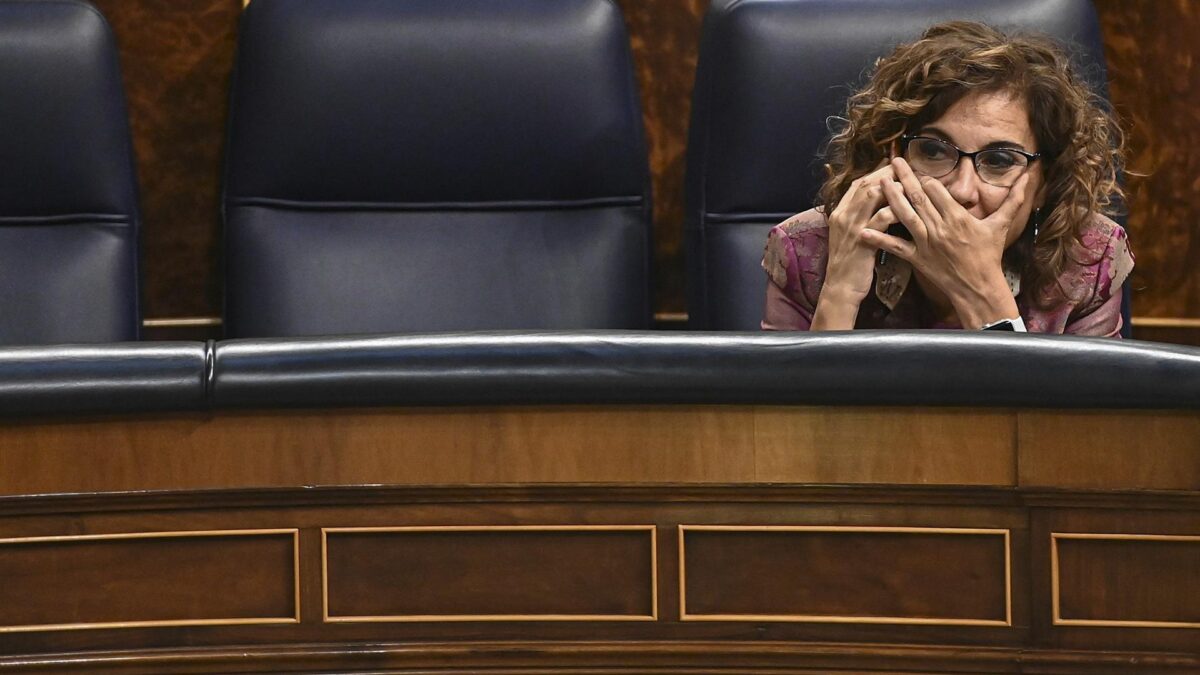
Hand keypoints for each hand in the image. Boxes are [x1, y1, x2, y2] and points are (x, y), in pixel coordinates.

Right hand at [812, 162, 898, 328]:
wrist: (841, 287)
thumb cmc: (850, 263)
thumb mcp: (849, 235)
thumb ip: (859, 218)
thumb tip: (879, 203)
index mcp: (840, 212)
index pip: (858, 183)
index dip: (877, 172)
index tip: (895, 167)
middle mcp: (843, 215)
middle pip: (865, 183)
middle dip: (888, 174)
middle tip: (908, 169)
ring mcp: (851, 227)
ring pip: (871, 195)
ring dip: (893, 187)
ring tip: (912, 184)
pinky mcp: (862, 240)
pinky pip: (880, 218)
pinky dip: (895, 210)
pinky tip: (909, 209)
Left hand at [862, 158, 1030, 328]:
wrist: (978, 287)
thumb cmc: (989, 255)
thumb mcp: (1001, 225)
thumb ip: (1014, 199)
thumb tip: (1029, 175)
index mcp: (958, 218)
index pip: (937, 191)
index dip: (926, 178)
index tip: (916, 166)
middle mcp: (940, 228)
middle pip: (919, 198)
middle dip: (905, 177)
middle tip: (893, 160)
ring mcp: (926, 243)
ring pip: (905, 216)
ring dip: (891, 198)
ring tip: (879, 182)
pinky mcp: (916, 258)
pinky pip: (895, 247)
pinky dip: (879, 239)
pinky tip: (863, 230)